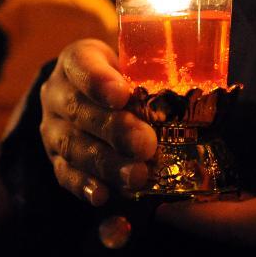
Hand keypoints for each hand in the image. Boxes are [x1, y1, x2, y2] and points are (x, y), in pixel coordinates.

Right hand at [39, 39, 156, 205]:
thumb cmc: (125, 78)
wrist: (92, 100)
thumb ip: (155, 72)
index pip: (81, 64)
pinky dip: (85, 187)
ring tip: (138, 176)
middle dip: (113, 129)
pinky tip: (104, 196)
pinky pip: (66, 175)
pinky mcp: (57, 160)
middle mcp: (57, 93)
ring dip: (106, 163)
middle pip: (78, 109)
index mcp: (76, 60)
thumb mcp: (136, 64)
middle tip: (145, 144)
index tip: (122, 95)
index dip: (98, 81)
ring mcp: (53, 128)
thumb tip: (202, 81)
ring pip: (73, 145)